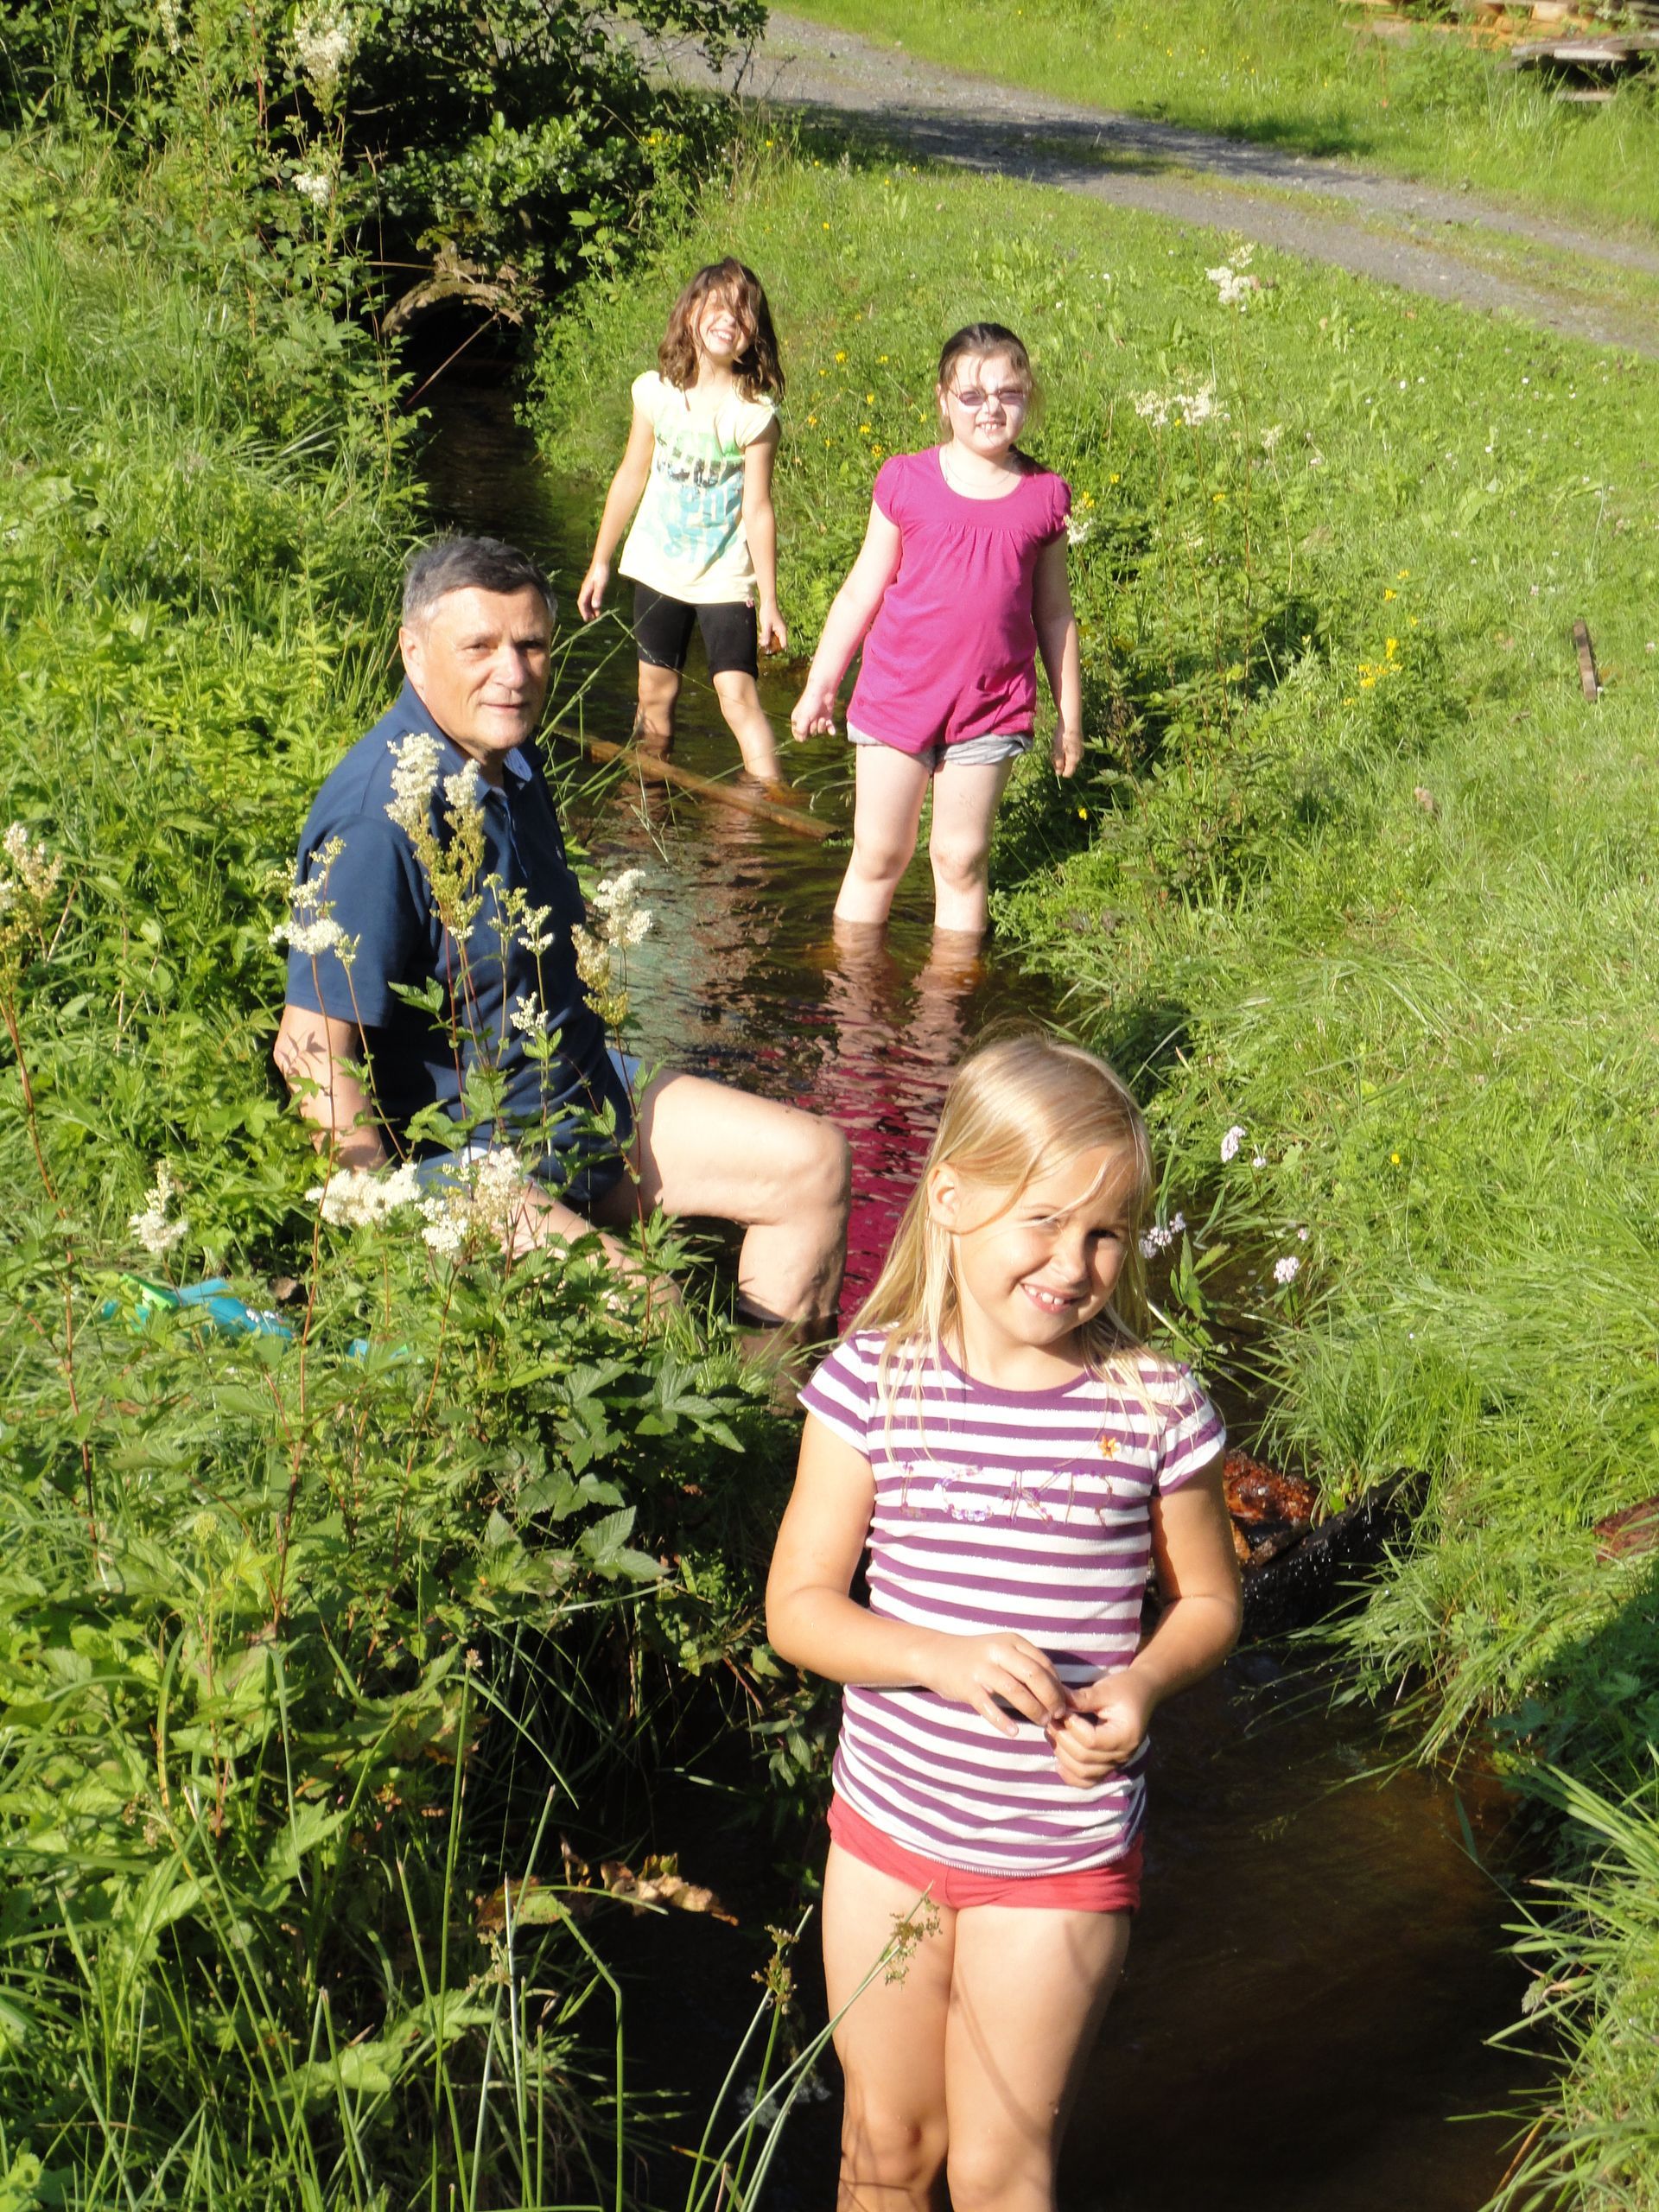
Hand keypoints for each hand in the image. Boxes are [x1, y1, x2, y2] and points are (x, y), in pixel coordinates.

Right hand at [576, 560, 608, 621]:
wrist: (602, 562)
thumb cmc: (601, 573)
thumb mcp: (601, 585)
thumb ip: (597, 596)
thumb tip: (595, 607)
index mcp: (585, 590)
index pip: (581, 603)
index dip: (584, 612)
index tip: (587, 619)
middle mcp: (585, 589)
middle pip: (583, 603)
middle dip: (586, 612)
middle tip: (592, 620)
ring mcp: (588, 587)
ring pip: (587, 601)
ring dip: (590, 609)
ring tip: (596, 616)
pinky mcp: (592, 585)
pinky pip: (591, 597)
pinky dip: (593, 603)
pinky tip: (598, 607)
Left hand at [757, 600, 787, 655]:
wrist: (768, 602)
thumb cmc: (767, 613)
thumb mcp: (765, 625)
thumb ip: (766, 636)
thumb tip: (765, 645)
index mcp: (782, 631)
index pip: (783, 645)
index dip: (777, 649)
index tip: (769, 650)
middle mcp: (782, 630)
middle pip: (778, 643)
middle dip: (771, 644)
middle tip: (762, 644)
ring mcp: (779, 628)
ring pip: (774, 638)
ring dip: (768, 640)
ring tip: (761, 638)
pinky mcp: (775, 626)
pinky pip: (772, 634)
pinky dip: (767, 635)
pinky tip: (761, 634)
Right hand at [790, 677, 839, 742]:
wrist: (823, 691)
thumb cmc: (810, 703)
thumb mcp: (803, 718)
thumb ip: (801, 731)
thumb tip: (801, 741)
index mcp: (797, 720)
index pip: (797, 734)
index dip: (801, 735)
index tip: (804, 732)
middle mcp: (806, 720)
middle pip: (810, 734)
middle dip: (813, 729)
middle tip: (814, 720)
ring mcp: (816, 719)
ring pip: (819, 731)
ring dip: (821, 726)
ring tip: (822, 719)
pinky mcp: (826, 717)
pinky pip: (828, 728)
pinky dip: (830, 729)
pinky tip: (832, 732)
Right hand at [920, 1631, 1074, 1736]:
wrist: (936, 1655)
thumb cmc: (978, 1657)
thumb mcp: (1003, 1652)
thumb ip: (1027, 1667)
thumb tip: (1059, 1693)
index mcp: (1011, 1641)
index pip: (1044, 1663)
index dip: (1058, 1685)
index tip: (1065, 1703)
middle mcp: (998, 1651)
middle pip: (1034, 1675)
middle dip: (1051, 1697)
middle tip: (1058, 1715)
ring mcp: (981, 1668)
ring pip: (1015, 1690)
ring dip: (1033, 1709)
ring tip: (1043, 1723)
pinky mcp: (966, 1686)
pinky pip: (988, 1706)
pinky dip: (1003, 1721)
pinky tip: (1014, 1732)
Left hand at [1047, 1670, 1153, 1786]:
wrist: (1142, 1694)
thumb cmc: (1125, 1689)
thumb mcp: (1105, 1689)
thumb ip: (1082, 1698)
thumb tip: (1056, 1700)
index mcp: (1125, 1735)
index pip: (1091, 1741)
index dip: (1071, 1727)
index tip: (1060, 1710)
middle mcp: (1123, 1755)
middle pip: (1085, 1758)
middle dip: (1062, 1739)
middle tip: (1050, 1719)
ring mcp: (1116, 1763)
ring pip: (1084, 1772)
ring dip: (1062, 1755)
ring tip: (1052, 1733)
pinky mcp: (1109, 1765)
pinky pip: (1088, 1781)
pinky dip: (1071, 1775)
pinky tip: (1058, 1762)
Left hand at [1051, 723, 1083, 777]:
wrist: (1070, 721)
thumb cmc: (1063, 736)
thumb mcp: (1057, 751)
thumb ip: (1058, 763)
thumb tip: (1058, 773)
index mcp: (1074, 760)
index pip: (1068, 774)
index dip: (1060, 771)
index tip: (1054, 762)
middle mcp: (1079, 757)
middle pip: (1068, 766)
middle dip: (1060, 763)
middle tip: (1053, 753)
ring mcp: (1080, 751)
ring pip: (1069, 759)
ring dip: (1061, 756)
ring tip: (1056, 747)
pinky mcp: (1078, 745)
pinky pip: (1070, 753)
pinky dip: (1064, 751)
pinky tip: (1060, 743)